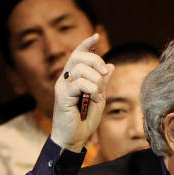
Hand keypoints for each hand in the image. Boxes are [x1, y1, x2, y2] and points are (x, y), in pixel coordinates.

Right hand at [52, 34, 113, 151]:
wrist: (74, 139)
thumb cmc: (84, 120)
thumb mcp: (98, 99)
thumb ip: (103, 83)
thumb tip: (111, 66)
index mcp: (73, 78)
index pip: (77, 55)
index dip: (86, 44)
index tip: (96, 36)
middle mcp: (65, 79)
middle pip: (79, 57)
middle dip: (95, 60)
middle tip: (105, 72)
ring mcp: (62, 87)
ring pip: (80, 69)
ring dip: (95, 81)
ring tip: (98, 95)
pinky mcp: (62, 96)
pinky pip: (79, 84)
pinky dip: (91, 90)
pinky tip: (94, 100)